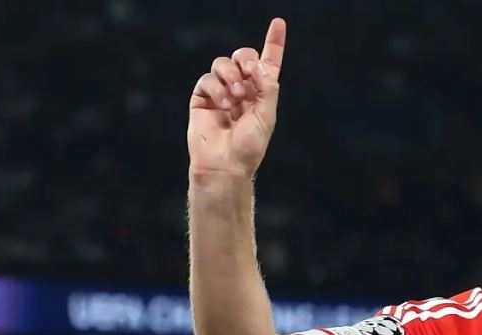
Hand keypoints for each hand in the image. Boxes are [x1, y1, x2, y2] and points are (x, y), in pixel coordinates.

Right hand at [188, 18, 287, 177]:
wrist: (226, 163)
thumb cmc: (249, 145)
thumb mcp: (266, 115)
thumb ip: (267, 88)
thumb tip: (259, 64)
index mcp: (262, 92)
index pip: (268, 61)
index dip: (273, 42)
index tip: (278, 23)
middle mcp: (242, 88)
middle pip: (243, 56)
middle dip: (246, 59)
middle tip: (250, 73)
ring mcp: (221, 91)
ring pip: (223, 63)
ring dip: (231, 76)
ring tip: (236, 97)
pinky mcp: (203, 97)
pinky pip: (208, 78)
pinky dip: (216, 89)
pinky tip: (223, 105)